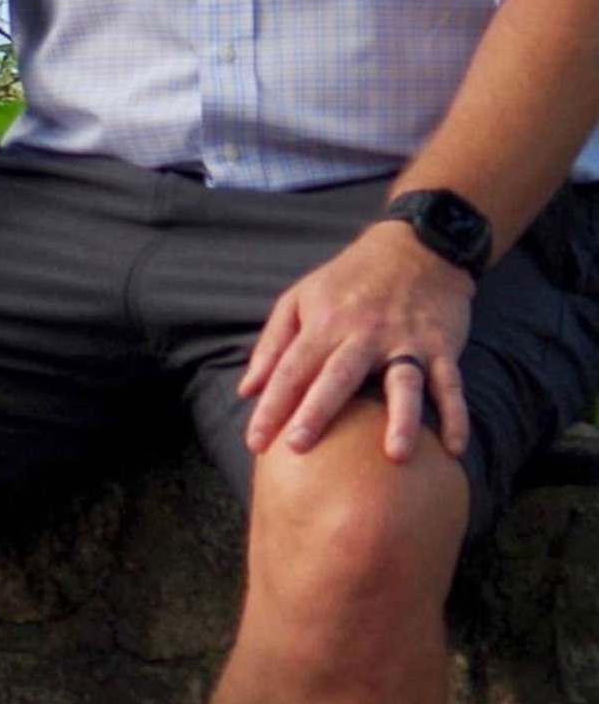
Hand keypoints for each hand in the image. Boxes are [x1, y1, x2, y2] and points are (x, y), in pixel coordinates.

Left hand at [240, 222, 476, 462]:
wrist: (415, 246)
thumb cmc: (348, 280)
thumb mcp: (300, 298)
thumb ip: (273, 344)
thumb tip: (247, 390)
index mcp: (324, 324)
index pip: (290, 369)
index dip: (271, 406)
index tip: (255, 443)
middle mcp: (363, 334)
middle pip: (337, 377)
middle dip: (317, 411)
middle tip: (299, 447)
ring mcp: (405, 342)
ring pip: (403, 383)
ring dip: (400, 419)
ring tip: (395, 456)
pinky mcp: (442, 346)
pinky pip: (450, 384)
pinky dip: (456, 415)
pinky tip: (453, 448)